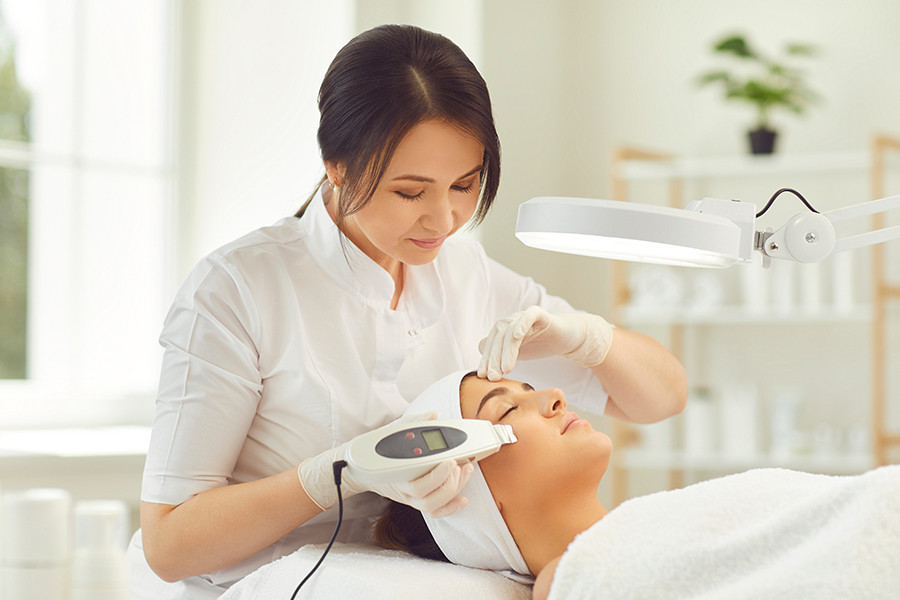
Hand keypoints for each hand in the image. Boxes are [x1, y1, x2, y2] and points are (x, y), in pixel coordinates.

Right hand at [299, 414, 473, 516]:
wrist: (360, 467)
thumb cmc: (378, 447)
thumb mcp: (394, 430)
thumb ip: (414, 423)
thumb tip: (433, 415)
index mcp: (395, 473)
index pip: (416, 482)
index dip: (436, 475)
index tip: (450, 460)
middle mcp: (402, 489)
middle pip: (427, 495)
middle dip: (448, 481)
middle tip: (458, 462)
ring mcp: (409, 497)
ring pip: (432, 505)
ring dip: (453, 490)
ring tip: (464, 471)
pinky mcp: (415, 500)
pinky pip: (433, 512)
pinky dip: (450, 508)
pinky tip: (463, 498)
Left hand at [477, 306, 612, 380]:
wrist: (567, 337)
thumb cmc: (541, 345)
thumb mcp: (518, 355)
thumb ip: (500, 358)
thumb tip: (483, 368)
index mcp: (504, 331)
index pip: (490, 344)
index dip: (485, 359)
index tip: (483, 377)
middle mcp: (512, 321)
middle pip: (497, 338)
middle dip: (493, 358)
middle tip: (493, 377)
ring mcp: (525, 317)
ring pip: (511, 331)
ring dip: (506, 350)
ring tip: (506, 369)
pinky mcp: (541, 315)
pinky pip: (529, 315)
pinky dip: (521, 324)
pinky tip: (517, 336)